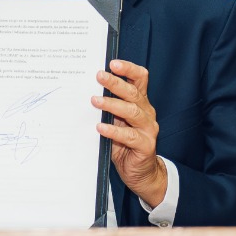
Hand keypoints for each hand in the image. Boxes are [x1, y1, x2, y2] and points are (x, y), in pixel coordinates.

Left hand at [93, 58, 167, 207]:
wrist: (140, 172)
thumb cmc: (124, 144)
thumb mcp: (116, 122)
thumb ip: (109, 109)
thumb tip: (87, 92)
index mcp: (141, 103)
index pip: (140, 79)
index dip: (128, 69)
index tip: (113, 63)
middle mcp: (147, 112)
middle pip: (134, 93)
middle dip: (115, 83)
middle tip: (99, 76)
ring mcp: (148, 129)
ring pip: (132, 111)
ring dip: (112, 104)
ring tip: (95, 101)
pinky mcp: (146, 145)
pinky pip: (130, 136)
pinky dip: (114, 130)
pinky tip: (100, 128)